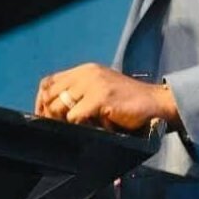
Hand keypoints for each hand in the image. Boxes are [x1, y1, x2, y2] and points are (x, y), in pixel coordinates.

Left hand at [35, 63, 180, 132]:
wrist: (155, 103)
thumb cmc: (129, 102)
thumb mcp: (101, 90)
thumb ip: (80, 94)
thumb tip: (53, 112)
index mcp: (85, 70)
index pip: (49, 82)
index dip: (42, 101)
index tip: (45, 118)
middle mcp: (87, 73)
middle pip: (50, 94)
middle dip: (49, 114)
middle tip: (59, 129)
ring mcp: (93, 84)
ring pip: (59, 106)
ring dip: (65, 122)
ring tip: (80, 128)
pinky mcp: (100, 97)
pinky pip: (75, 116)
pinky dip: (79, 126)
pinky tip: (92, 128)